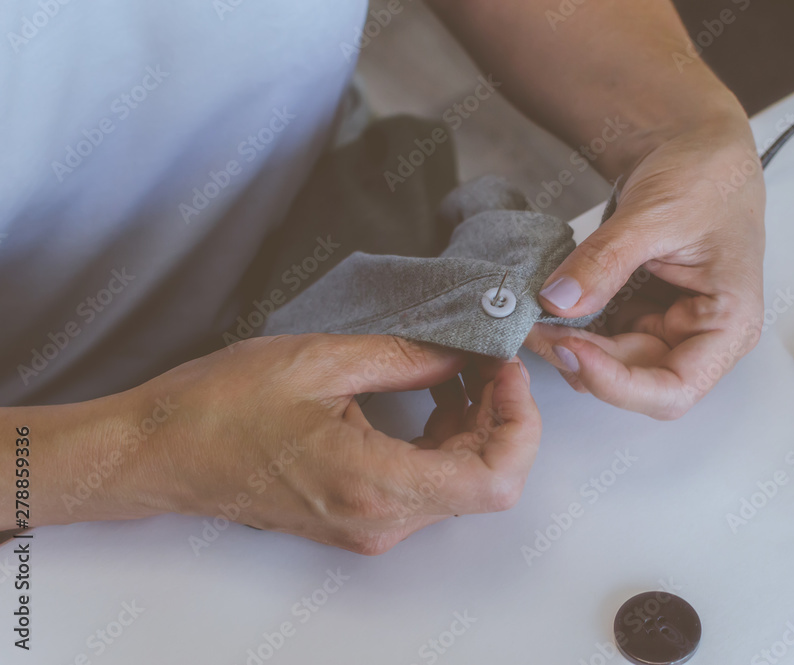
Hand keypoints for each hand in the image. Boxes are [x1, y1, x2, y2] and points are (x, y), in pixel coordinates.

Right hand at [120, 334, 539, 553]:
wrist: (161, 452)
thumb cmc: (221, 407)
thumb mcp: (320, 361)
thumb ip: (407, 357)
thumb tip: (463, 351)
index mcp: (373, 485)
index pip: (493, 481)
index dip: (519, 426)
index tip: (506, 371)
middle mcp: (381, 521)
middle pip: (484, 480)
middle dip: (501, 414)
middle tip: (487, 356)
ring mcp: (371, 526)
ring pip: (460, 482)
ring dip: (476, 425)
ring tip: (461, 366)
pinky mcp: (361, 516)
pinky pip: (428, 483)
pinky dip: (446, 439)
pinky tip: (436, 393)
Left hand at [527, 111, 765, 419]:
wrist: (694, 145)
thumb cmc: (705, 175)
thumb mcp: (654, 214)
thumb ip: (605, 261)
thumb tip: (559, 302)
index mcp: (728, 324)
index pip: (674, 389)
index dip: (619, 384)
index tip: (571, 350)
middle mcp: (698, 336)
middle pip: (634, 380)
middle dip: (580, 360)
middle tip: (533, 328)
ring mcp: (664, 325)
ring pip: (608, 363)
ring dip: (568, 347)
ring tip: (531, 316)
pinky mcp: (637, 312)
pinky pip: (598, 335)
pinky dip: (568, 327)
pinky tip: (544, 308)